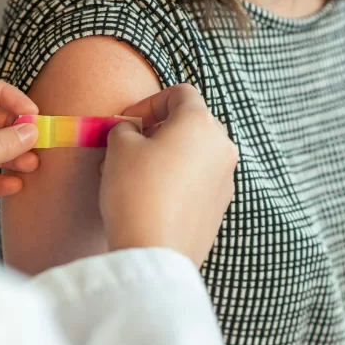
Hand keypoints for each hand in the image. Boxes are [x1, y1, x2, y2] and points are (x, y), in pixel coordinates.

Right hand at [100, 84, 238, 265]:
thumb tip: (130, 131)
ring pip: (194, 153)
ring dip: (166, 154)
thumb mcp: (119, 147)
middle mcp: (222, 146)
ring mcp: (226, 178)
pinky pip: (197, 180)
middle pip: (191, 122)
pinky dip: (177, 179)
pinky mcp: (220, 206)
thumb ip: (125, 128)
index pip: (180, 93)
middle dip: (158, 129)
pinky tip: (150, 197)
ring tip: (134, 174)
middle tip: (129, 145)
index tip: (127, 122)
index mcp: (201, 123)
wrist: (154, 251)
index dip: (149, 102)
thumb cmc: (136, 191)